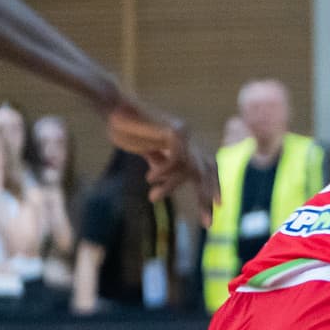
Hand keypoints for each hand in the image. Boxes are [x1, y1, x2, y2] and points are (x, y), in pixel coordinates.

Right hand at [107, 102, 217, 221]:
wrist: (113, 108)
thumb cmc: (126, 127)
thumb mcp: (147, 150)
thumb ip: (159, 162)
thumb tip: (163, 179)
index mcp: (185, 143)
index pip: (207, 167)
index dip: (213, 185)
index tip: (216, 206)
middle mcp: (189, 138)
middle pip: (208, 170)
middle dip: (207, 196)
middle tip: (207, 222)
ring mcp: (184, 133)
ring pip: (189, 169)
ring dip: (171, 186)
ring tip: (153, 197)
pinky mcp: (175, 131)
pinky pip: (176, 160)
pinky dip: (165, 172)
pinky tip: (150, 177)